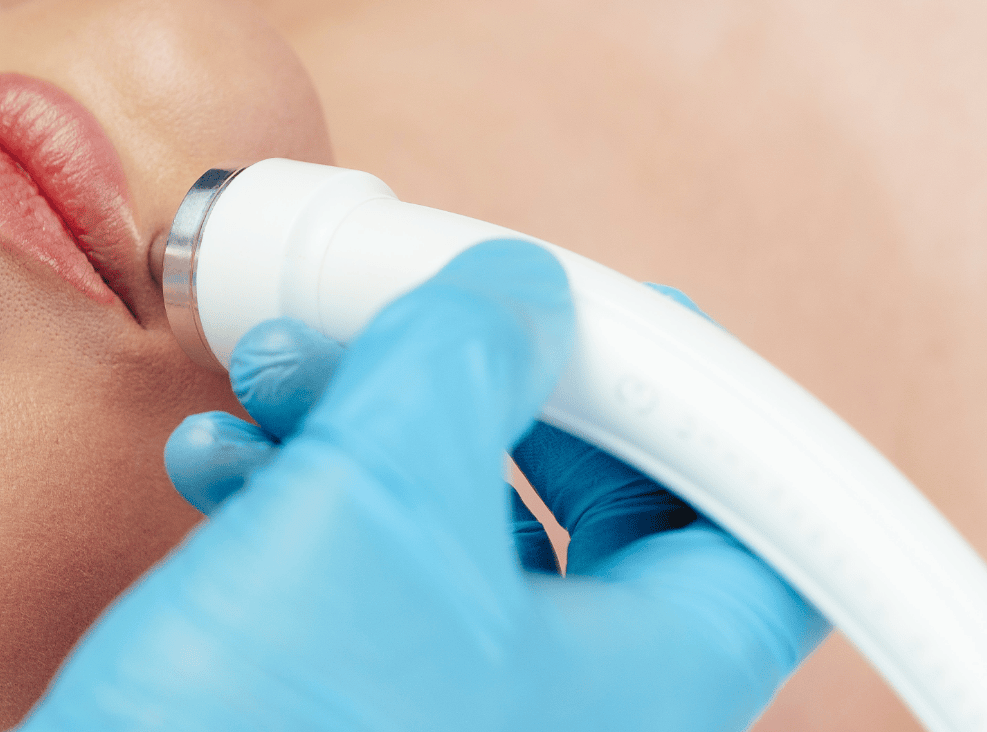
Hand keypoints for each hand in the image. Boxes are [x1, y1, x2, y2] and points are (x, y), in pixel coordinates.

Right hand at [17, 240, 828, 730]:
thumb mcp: (375, 501)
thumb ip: (464, 364)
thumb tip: (514, 297)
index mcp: (650, 684)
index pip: (759, 520)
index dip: (695, 394)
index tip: (604, 319)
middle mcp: (578, 715)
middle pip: (604, 511)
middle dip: (496, 387)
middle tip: (433, 319)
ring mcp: (468, 724)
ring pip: (466, 536)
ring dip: (374, 424)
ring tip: (288, 362)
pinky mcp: (366, 719)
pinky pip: (376, 588)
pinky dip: (310, 502)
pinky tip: (226, 457)